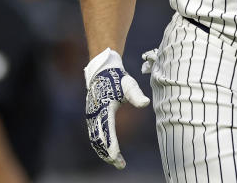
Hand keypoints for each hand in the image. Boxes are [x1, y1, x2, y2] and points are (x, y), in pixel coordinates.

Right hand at [84, 48, 149, 168]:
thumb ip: (136, 95)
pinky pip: (93, 136)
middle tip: (120, 164)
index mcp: (104, 106)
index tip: (116, 154)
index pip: (107, 128)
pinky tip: (109, 154)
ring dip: (104, 152)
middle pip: (99, 138)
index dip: (111, 143)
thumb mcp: (129, 84)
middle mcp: (94, 113)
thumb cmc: (119, 79)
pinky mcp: (91, 118)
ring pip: (95, 139)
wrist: (102, 71)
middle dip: (108, 153)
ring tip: (118, 162)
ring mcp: (91, 116)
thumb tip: (145, 103)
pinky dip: (100, 146)